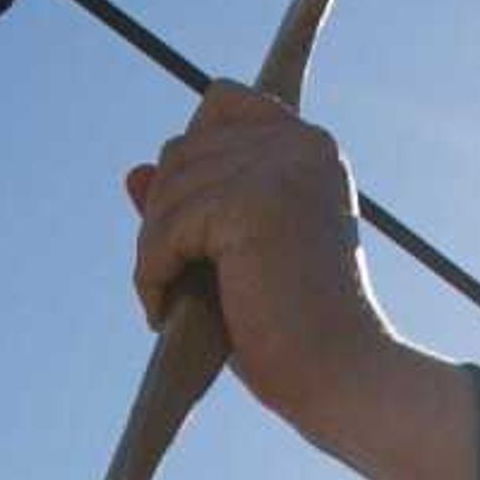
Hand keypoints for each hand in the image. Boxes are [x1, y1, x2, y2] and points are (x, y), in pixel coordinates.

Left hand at [124, 84, 392, 436]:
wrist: (344, 378)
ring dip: (153, 251)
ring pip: (169, 188)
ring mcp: (279, 168)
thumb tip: (134, 172)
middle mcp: (300, 145)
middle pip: (183, 150)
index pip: (225, 102)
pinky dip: (152, 273)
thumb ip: (193, 209)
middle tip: (168, 280)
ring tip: (166, 303)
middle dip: (163, 216)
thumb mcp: (236, 258)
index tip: (179, 212)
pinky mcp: (252, 203)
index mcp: (310, 150)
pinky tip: (162, 313)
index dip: (190, 148)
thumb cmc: (296, 329)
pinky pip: (167, 227)